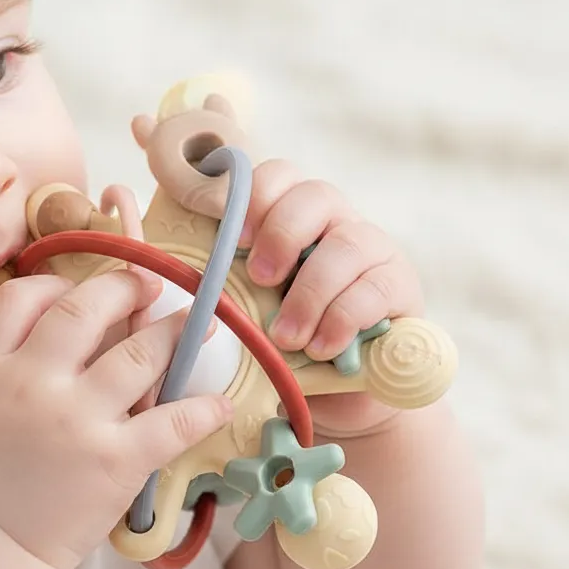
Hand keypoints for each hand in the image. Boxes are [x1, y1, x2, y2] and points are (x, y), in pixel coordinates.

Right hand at [0, 269, 234, 568]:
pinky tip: (220, 404)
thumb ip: (0, 366)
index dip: (53, 282)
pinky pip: (171, 422)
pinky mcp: (115, 459)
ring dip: (177, 332)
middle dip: (125, 287)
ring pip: (139, 354)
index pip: (20, 298)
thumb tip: (50, 334)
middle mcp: (33, 382)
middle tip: (149, 284)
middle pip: (85, 308)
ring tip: (201, 321)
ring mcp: (77, 419)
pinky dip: (202, 410)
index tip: (75, 286)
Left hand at [239, 160, 424, 435]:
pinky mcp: (401, 287)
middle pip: (316, 195)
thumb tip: (167, 255)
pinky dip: (341, 319)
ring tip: (285, 337)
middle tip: (259, 279)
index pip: (279, 175)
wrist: (337, 393)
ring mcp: (373, 250)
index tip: (235, 240)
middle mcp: (336, 221)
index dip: (256, 196)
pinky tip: (320, 347)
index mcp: (292, 214)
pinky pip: (375, 289)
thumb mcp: (246, 305)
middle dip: (282, 234)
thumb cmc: (280, 339)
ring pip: (347, 245)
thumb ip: (217, 277)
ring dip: (309, 293)